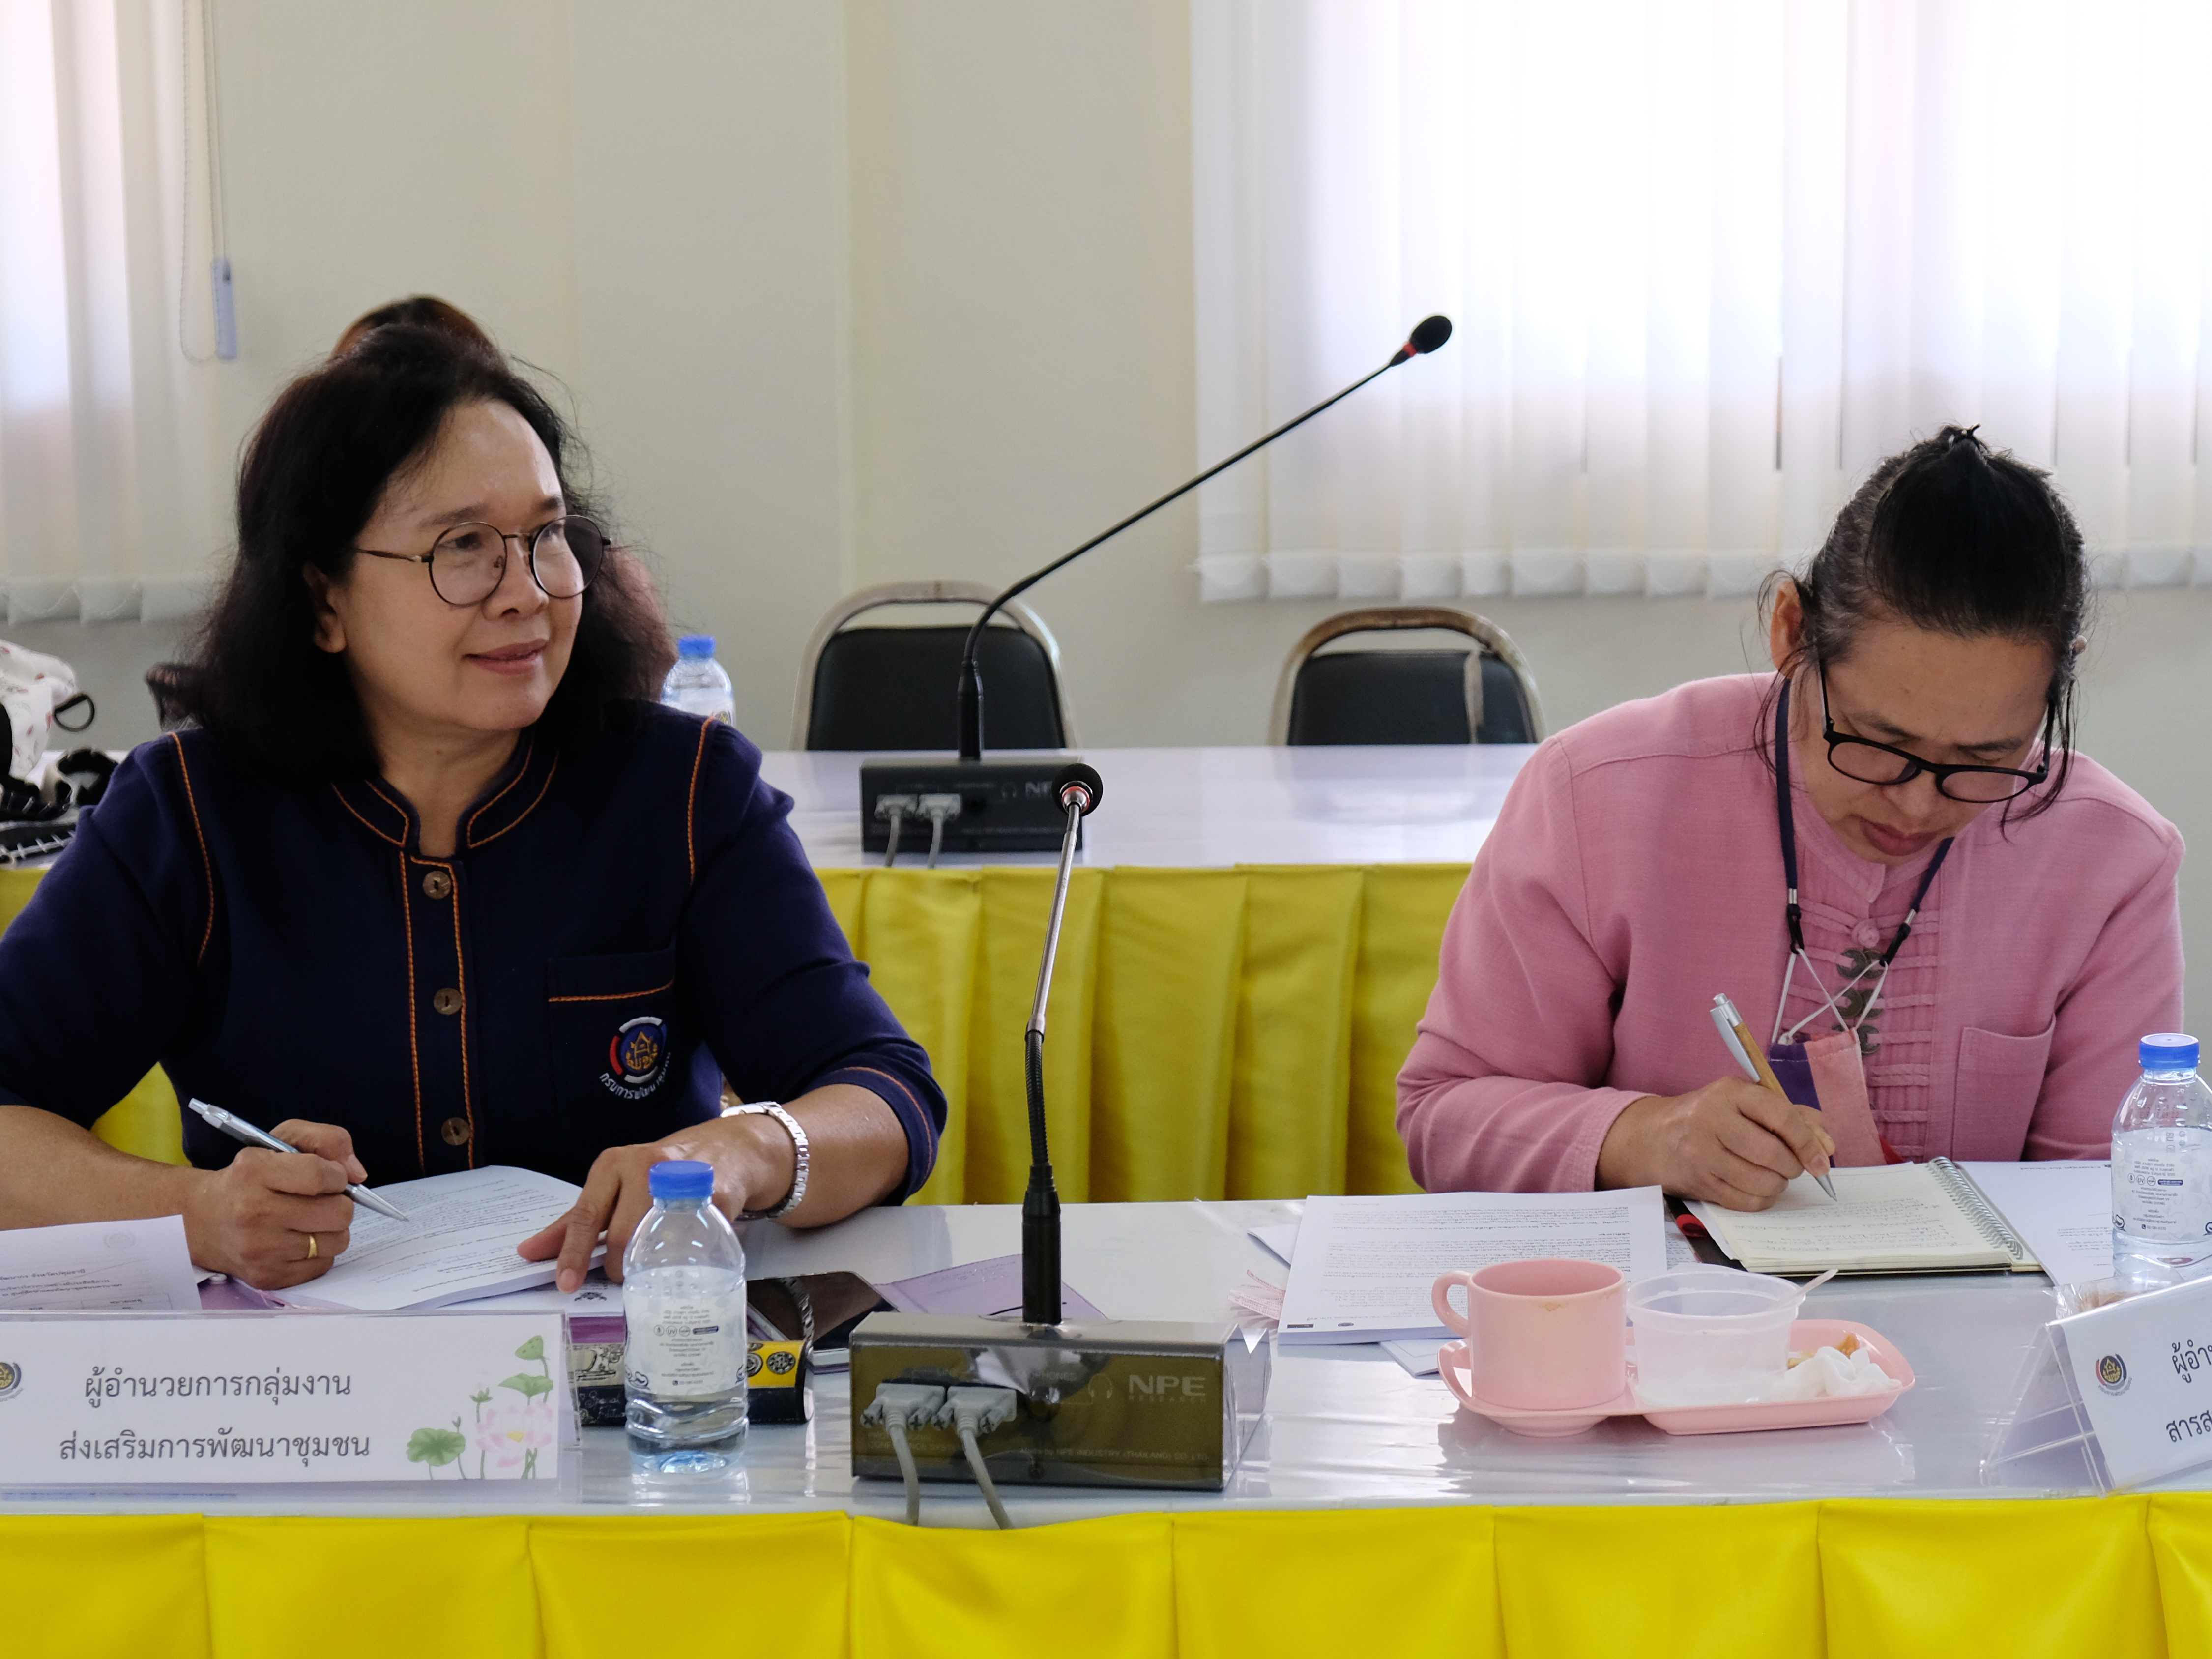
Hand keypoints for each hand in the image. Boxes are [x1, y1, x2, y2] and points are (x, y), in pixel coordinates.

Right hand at [182, 1120, 362, 1288]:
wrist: (202, 1220)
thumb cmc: (250, 1177)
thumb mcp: (281, 1140)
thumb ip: (327, 1140)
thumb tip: (357, 1173)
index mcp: (254, 1171)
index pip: (319, 1175)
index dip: (337, 1175)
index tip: (331, 1177)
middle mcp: (252, 1213)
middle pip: (338, 1213)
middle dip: (339, 1203)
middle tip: (321, 1200)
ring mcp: (259, 1250)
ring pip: (337, 1241)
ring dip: (331, 1229)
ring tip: (309, 1219)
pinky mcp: (266, 1277)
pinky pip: (323, 1265)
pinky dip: (319, 1252)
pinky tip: (297, 1239)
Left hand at [517, 1112, 796, 1290]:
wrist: (730, 1150)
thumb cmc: (662, 1173)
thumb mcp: (615, 1188)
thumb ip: (576, 1221)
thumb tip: (528, 1252)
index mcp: (613, 1165)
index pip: (586, 1215)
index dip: (574, 1252)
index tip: (566, 1283)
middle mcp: (643, 1164)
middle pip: (622, 1234)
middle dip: (621, 1267)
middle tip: (627, 1277)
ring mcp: (681, 1177)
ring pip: (655, 1239)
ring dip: (650, 1264)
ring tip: (655, 1267)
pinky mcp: (715, 1192)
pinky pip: (692, 1236)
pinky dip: (687, 1253)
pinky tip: (689, 1252)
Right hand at [1596, 1079, 1835, 1209]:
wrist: (1653, 1137)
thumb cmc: (1711, 1117)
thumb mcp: (1746, 1102)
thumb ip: (1793, 1116)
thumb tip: (1826, 1146)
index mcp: (1730, 1092)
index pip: (1780, 1116)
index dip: (1807, 1142)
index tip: (1822, 1161)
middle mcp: (1712, 1119)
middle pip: (1772, 1154)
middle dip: (1792, 1167)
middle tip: (1790, 1166)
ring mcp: (1701, 1152)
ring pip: (1761, 1182)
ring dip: (1777, 1185)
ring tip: (1771, 1176)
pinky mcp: (1697, 1181)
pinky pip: (1745, 1202)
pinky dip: (1760, 1200)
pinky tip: (1756, 1188)